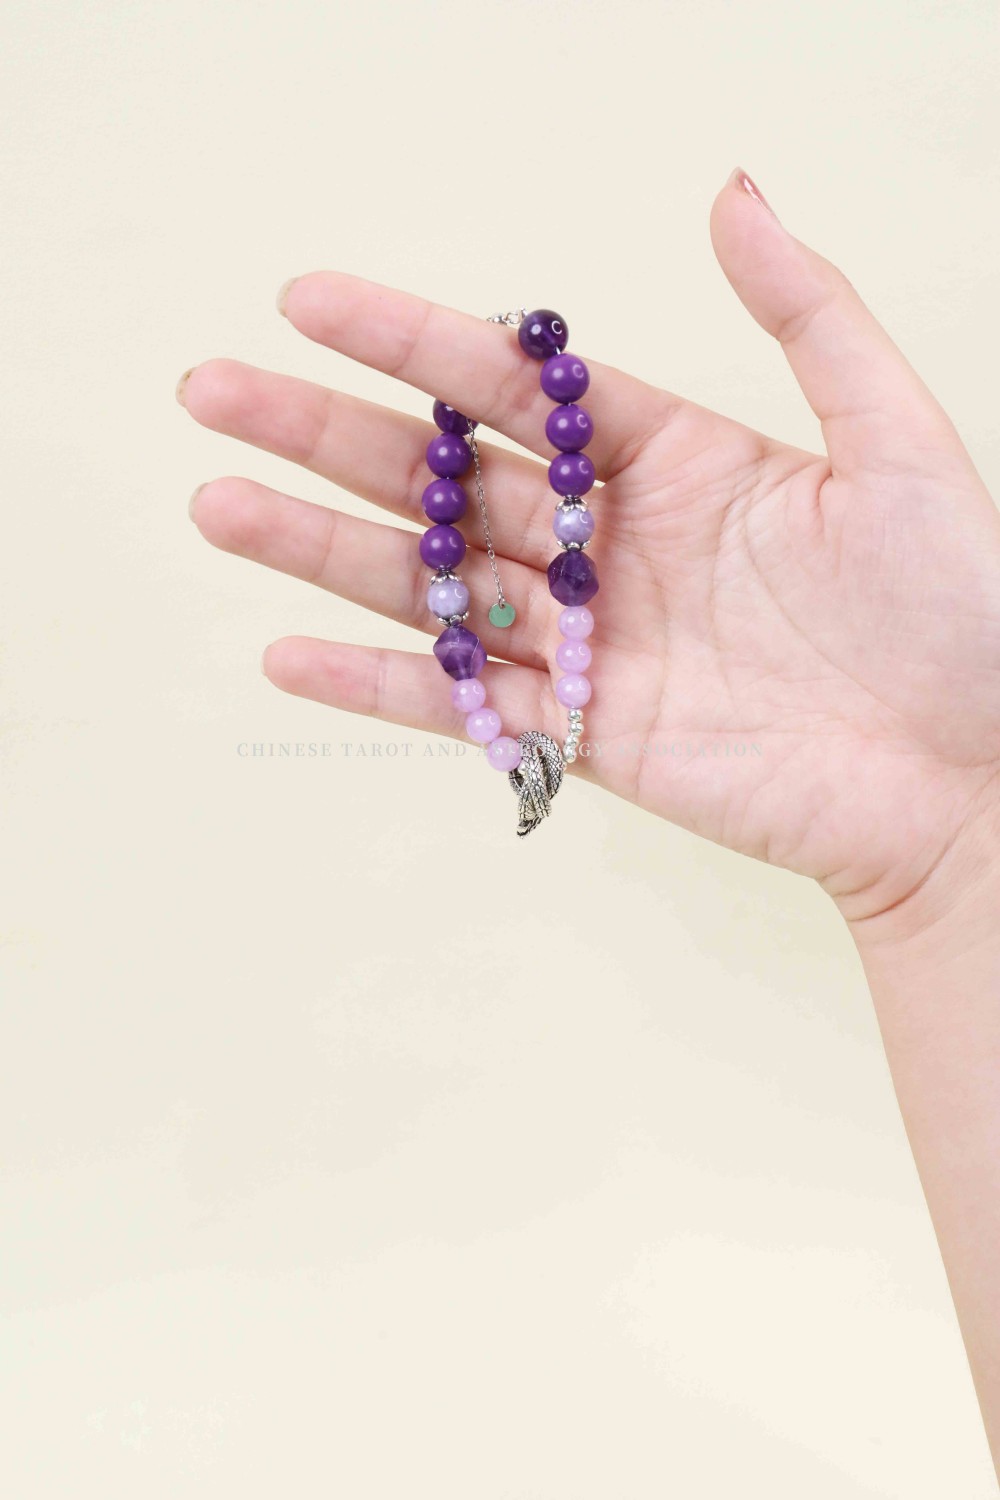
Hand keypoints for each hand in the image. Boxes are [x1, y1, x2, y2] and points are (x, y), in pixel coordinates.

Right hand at [179, 167, 999, 932]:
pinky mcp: (589, 738)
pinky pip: (466, 708)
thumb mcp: (898, 442)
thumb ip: (811, 318)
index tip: (311, 299)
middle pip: (446, 478)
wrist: (974, 784)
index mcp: (678, 460)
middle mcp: (616, 546)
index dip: (415, 340)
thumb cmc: (963, 615)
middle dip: (327, 435)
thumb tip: (731, 191)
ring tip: (218, 505)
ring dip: (323, 551)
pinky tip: (288, 655)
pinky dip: (378, 688)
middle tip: (214, 390)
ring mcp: (592, 646)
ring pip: (433, 588)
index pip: (518, 388)